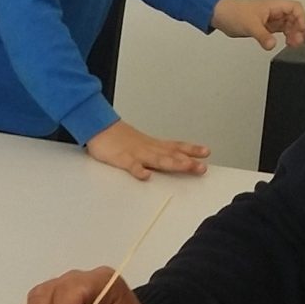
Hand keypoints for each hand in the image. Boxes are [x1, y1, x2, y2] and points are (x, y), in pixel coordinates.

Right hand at [86, 120, 209, 179]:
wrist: (99, 127)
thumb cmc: (119, 138)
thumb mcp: (141, 143)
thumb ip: (156, 152)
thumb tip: (171, 159)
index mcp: (153, 145)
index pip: (176, 146)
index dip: (191, 149)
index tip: (206, 152)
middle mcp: (148, 148)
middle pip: (171, 155)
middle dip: (188, 161)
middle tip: (202, 167)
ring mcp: (136, 153)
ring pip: (157, 159)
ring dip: (173, 163)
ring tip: (186, 166)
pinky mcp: (122, 159)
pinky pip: (131, 166)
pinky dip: (139, 171)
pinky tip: (146, 176)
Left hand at [211, 0, 304, 50]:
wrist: (222, 16)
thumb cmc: (234, 13)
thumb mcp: (250, 25)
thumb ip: (262, 36)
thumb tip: (272, 45)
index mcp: (274, 5)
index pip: (295, 7)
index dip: (301, 18)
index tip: (301, 30)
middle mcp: (275, 11)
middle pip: (294, 17)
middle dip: (298, 29)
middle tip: (297, 41)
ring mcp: (271, 19)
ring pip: (289, 25)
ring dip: (293, 34)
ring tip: (293, 44)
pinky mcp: (266, 27)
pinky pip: (281, 31)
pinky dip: (286, 37)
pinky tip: (286, 43)